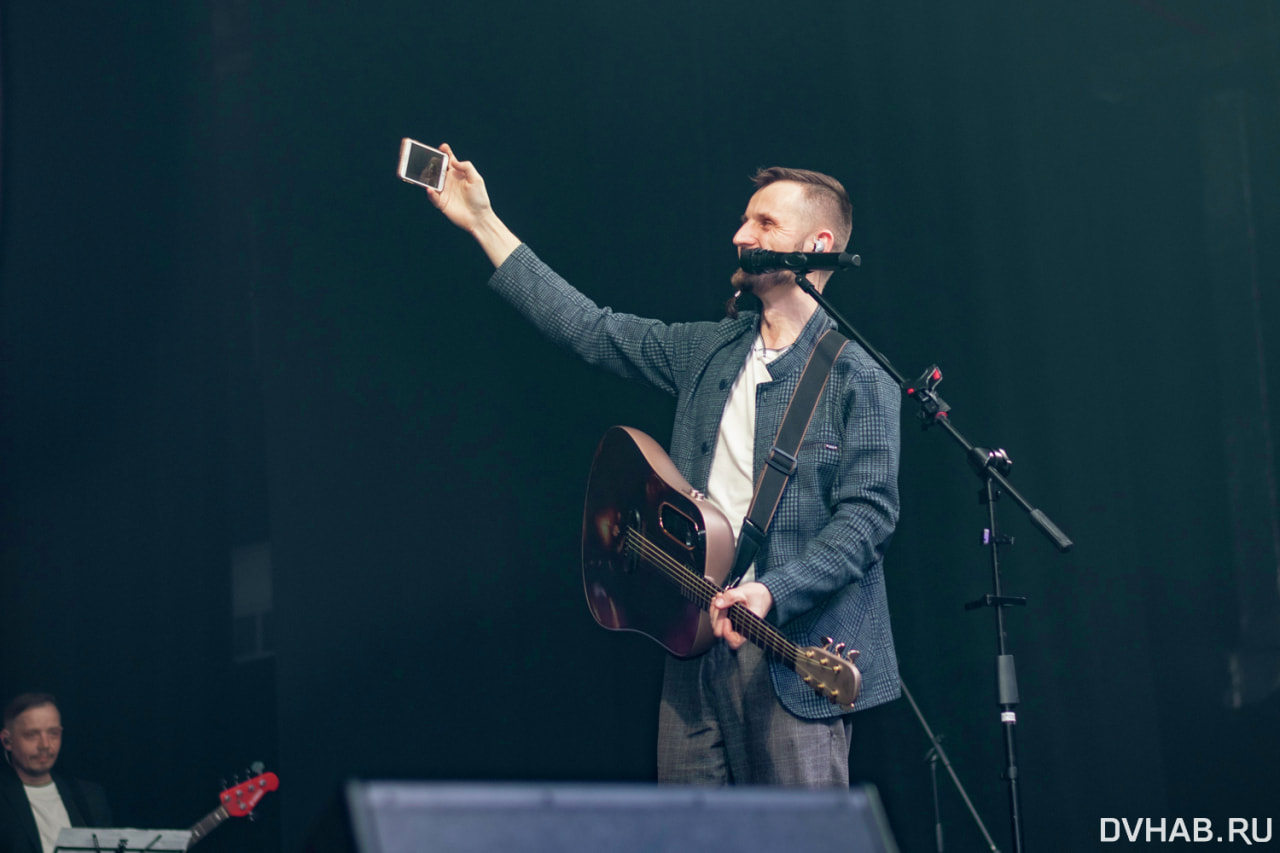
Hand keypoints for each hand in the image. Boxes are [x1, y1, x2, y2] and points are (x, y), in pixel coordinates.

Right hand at [426, 143, 520, 266]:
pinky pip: (432, 196)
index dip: (445, 152)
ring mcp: (444, 191)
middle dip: (430, 162)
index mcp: (457, 174)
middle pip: (436, 169)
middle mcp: (449, 181)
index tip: (443, 147)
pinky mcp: (441, 203)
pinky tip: (431, 189)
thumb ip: (466, 167)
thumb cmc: (480, 198)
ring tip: (424, 172)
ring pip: (431, 181)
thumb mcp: (477, 179)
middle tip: (425, 156)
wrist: (479, 217)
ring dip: (426, 176)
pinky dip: (430, 193)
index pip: (449, 160)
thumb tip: (453, 161)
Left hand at [710, 582, 773, 650]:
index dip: (727, 633)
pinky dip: (713, 607)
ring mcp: (730, 625)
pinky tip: (718, 598)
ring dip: (715, 610)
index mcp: (747, 628)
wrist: (757, 593)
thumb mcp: (745, 593)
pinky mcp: (724, 619)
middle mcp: (737, 630)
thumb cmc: (755, 595)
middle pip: (720, 632)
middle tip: (722, 600)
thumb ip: (731, 597)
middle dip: (718, 616)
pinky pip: (713, 618)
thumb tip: (717, 604)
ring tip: (721, 595)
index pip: (734, 642)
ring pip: (715, 625)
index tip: (727, 619)